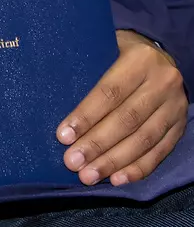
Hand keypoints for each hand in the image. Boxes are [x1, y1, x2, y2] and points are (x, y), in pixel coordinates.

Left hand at [57, 30, 186, 185]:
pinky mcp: (181, 125)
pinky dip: (139, 168)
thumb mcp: (104, 47)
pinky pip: (161, 150)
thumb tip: (45, 91)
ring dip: (115, 161)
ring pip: (145, 139)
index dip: (86, 116)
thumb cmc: (119, 53)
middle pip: (127, 119)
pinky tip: (118, 179)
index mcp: (140, 60)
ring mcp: (175, 106)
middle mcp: (162, 83)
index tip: (63, 136)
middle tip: (72, 163)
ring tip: (88, 176)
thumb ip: (85, 66)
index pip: (110, 92)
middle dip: (97, 144)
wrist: (162, 55)